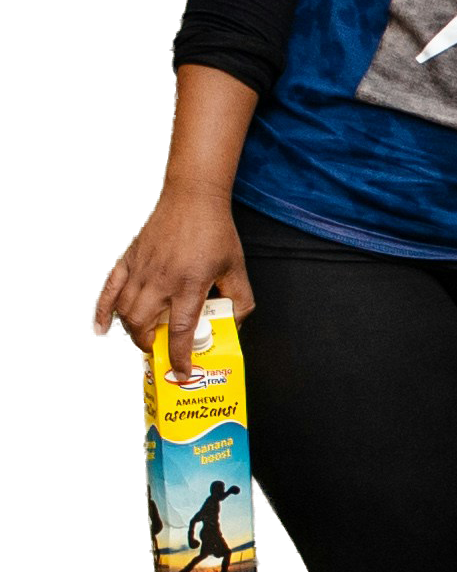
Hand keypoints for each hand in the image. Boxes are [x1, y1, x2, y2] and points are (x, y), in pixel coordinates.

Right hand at [94, 183, 253, 382]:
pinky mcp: (129, 260)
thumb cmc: (217, 234)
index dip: (179, 357)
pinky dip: (102, 312)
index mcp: (190, 284)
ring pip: (125, 311)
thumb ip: (240, 300)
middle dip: (150, 345)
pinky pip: (109, 290)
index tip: (182, 373)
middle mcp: (161, 279)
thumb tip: (235, 326)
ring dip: (132, 331)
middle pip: (143, 324)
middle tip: (162, 350)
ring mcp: (141, 269)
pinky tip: (101, 330)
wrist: (193, 198)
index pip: (180, 330)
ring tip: (147, 337)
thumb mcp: (237, 268)